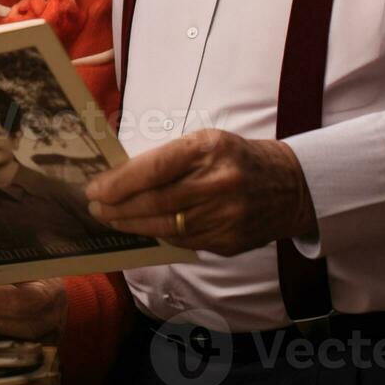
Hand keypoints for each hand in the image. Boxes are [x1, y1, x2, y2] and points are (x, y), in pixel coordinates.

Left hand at [85, 129, 316, 256]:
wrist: (290, 185)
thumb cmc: (236, 158)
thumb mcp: (207, 142)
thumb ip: (169, 158)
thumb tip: (121, 177)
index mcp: (209, 149)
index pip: (154, 169)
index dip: (119, 182)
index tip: (94, 189)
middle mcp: (219, 183)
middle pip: (156, 202)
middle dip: (118, 207)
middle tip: (95, 208)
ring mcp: (226, 216)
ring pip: (166, 226)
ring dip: (132, 225)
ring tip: (110, 219)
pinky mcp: (229, 241)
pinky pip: (183, 241)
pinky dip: (159, 234)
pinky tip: (142, 228)